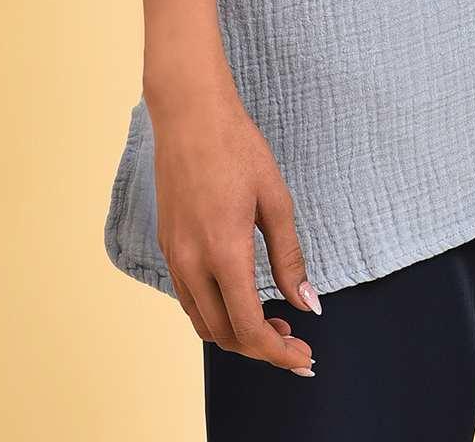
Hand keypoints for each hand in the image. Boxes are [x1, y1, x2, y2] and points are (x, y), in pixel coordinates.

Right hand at [150, 81, 320, 373]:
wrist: (190, 115)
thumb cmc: (237, 148)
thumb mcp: (275, 199)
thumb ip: (290, 256)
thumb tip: (307, 302)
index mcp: (224, 253)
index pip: (249, 327)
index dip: (278, 353)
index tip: (303, 358)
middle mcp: (192, 263)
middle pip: (224, 335)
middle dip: (261, 348)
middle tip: (294, 340)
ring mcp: (174, 256)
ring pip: (202, 322)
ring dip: (236, 333)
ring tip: (272, 321)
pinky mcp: (167, 246)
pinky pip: (189, 299)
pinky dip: (216, 312)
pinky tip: (241, 296)